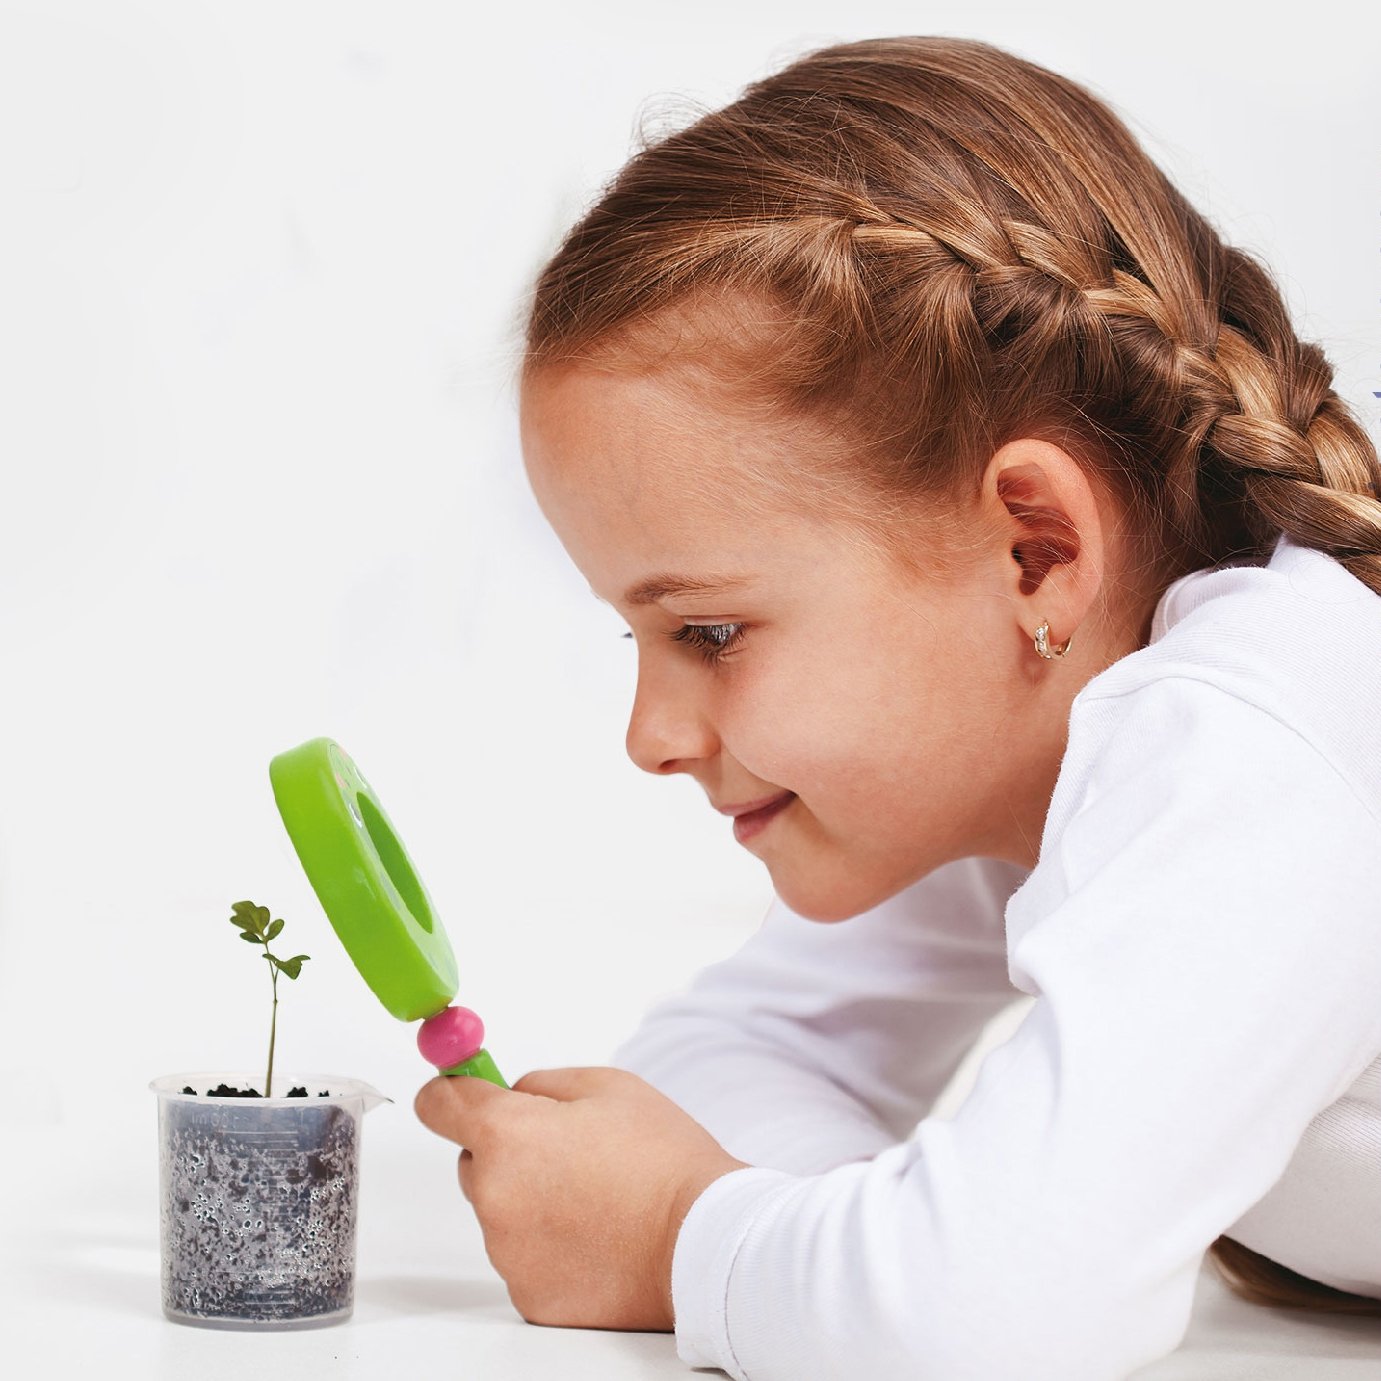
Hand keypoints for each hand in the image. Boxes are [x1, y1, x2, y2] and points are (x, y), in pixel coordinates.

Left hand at [413, 1065, 750, 1330]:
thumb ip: (542, 1084)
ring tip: (598, 1199)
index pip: (439, 1104)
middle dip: (509, 1152)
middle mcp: (493, 1195)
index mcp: (507, 1135)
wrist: (704, 1240)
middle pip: (474, 1162)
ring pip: (501, 1211)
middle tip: (569, 1153)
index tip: (459, 1093)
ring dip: (532, 1201)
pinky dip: (550, 1247)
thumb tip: (510, 1093)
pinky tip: (597, 1237)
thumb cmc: (663, 1159)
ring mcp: (507, 1252)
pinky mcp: (529, 1296)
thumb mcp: (607, 1086)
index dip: (449, 1093)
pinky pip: (525, 1257)